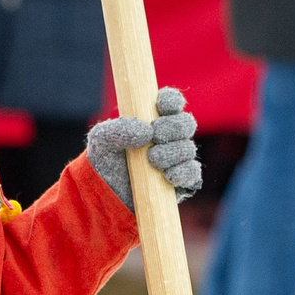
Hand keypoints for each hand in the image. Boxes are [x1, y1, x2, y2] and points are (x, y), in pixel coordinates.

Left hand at [84, 87, 200, 209]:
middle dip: (172, 127)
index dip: (171, 100)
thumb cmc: (105, 161)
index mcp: (153, 119)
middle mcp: (169, 137)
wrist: (105, 195)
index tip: (162, 106)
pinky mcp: (181, 181)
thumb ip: (118, 129)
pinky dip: (183, 172)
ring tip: (152, 160)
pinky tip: (168, 175)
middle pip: (186, 123)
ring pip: (188, 148)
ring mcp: (177, 159)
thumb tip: (147, 131)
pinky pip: (192, 173)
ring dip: (172, 152)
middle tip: (155, 136)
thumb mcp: (101, 140)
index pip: (171, 101)